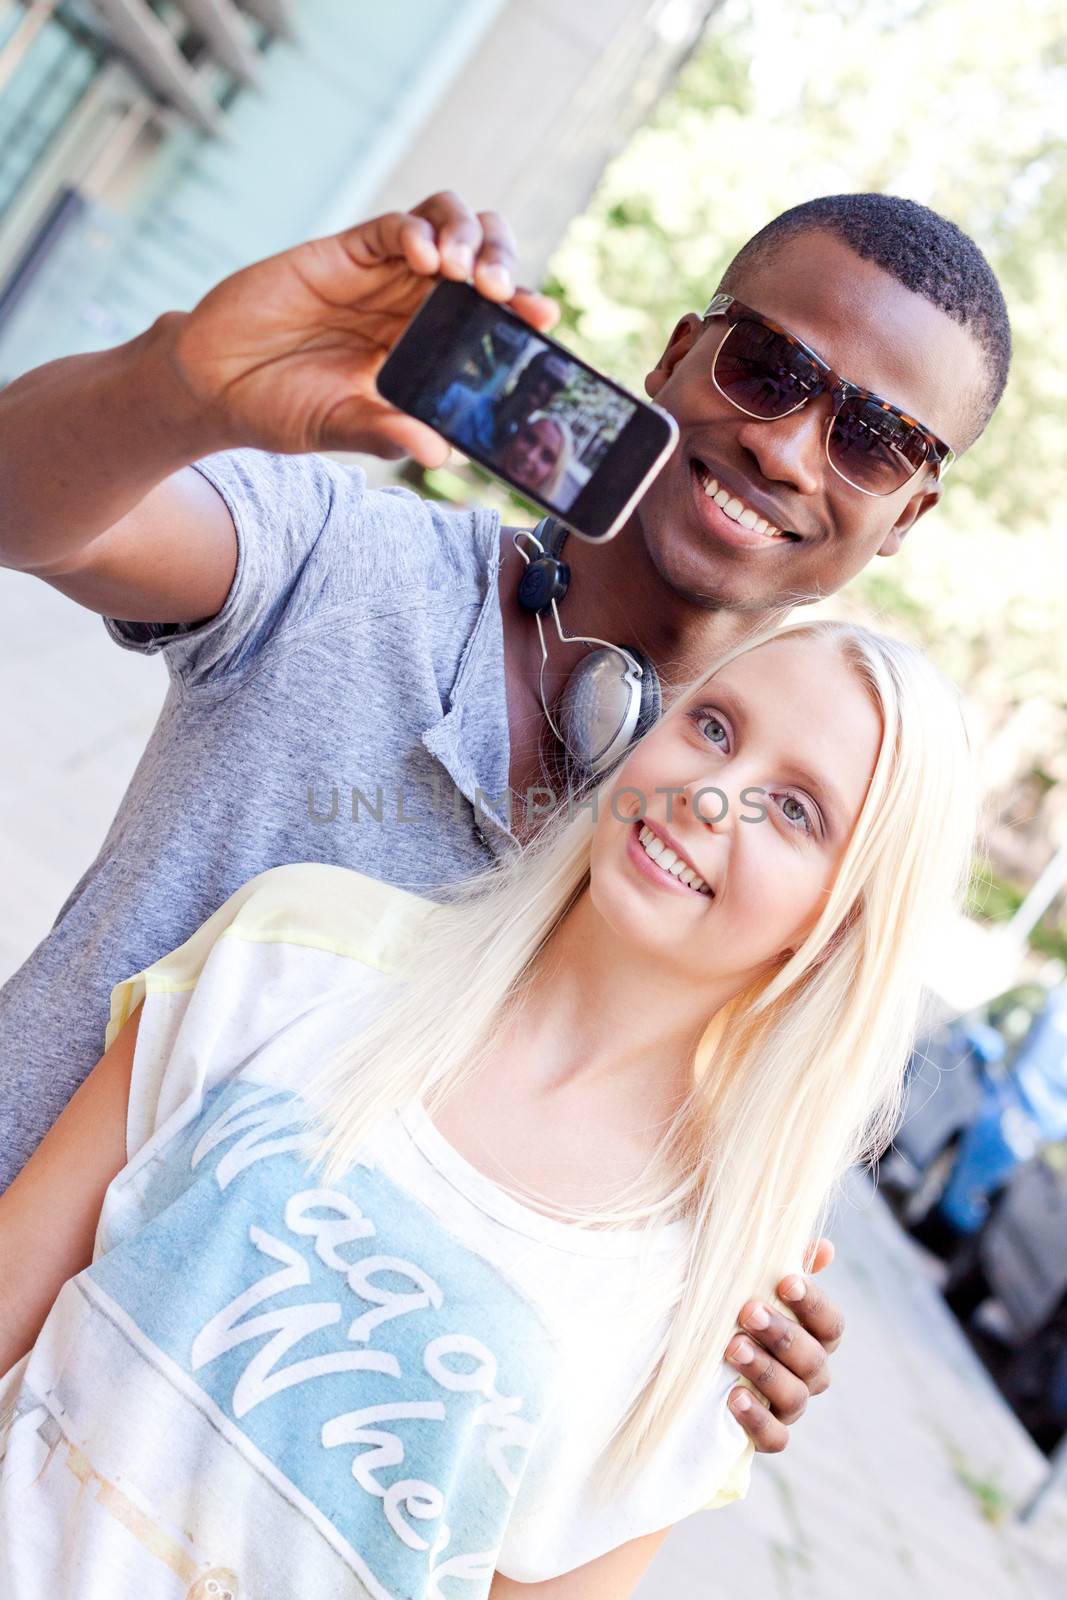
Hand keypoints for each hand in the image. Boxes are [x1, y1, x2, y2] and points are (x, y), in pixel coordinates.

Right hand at [164, 190, 558, 461]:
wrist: (210, 385)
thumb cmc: (278, 410)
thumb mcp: (339, 429)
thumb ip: (387, 433)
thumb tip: (442, 455)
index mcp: (421, 347)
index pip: (486, 317)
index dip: (519, 309)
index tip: (544, 320)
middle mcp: (408, 303)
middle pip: (478, 258)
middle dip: (503, 263)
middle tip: (504, 294)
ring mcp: (377, 274)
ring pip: (445, 226)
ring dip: (468, 238)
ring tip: (466, 275)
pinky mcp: (342, 252)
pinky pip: (393, 228)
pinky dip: (417, 231)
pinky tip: (425, 258)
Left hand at [724, 1237, 842, 1452]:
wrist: (699, 1358)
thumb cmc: (737, 1309)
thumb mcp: (754, 1282)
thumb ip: (787, 1263)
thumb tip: (824, 1248)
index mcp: (816, 1336)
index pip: (831, 1323)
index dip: (813, 1304)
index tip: (785, 1281)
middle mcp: (811, 1373)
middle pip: (813, 1359)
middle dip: (781, 1334)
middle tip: (747, 1312)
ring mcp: (792, 1406)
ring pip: (795, 1396)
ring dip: (765, 1371)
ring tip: (732, 1348)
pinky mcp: (769, 1434)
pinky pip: (776, 1438)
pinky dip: (758, 1420)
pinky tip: (734, 1398)